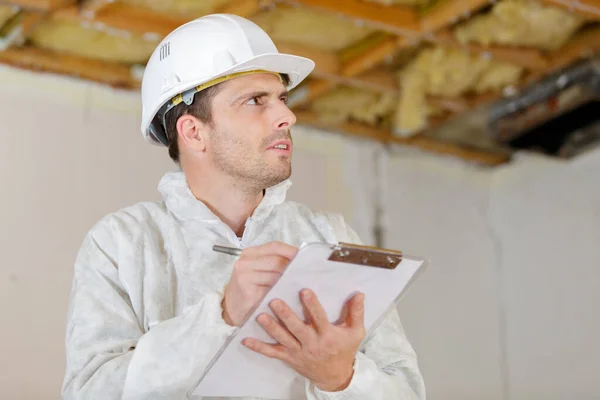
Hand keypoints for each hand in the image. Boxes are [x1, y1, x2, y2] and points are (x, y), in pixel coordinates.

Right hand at [222, 241, 297, 325]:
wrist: (231, 309)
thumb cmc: (250, 289)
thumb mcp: (259, 271)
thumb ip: (274, 262)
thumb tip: (300, 260)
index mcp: (250, 253)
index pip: (275, 246)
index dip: (291, 251)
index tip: (304, 258)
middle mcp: (245, 262)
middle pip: (277, 260)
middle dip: (292, 268)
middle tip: (304, 274)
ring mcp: (245, 276)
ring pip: (276, 275)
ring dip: (289, 280)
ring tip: (297, 285)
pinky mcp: (248, 291)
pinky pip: (271, 289)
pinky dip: (281, 291)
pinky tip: (287, 294)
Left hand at [242, 289, 365, 391]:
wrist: (335, 377)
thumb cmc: (344, 351)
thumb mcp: (356, 333)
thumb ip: (356, 313)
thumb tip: (359, 294)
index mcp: (327, 335)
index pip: (319, 318)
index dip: (312, 305)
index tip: (304, 291)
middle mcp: (312, 343)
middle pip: (297, 328)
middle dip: (286, 315)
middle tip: (274, 301)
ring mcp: (299, 351)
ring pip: (283, 339)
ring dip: (271, 328)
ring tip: (260, 316)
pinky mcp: (289, 358)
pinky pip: (272, 353)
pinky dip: (259, 347)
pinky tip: (246, 340)